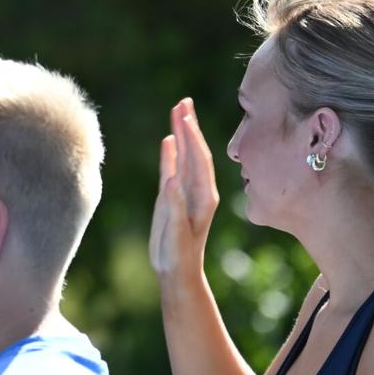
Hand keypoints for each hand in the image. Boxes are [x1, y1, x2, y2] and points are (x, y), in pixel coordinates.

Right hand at [149, 98, 220, 278]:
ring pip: (186, 157)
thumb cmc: (178, 256)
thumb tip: (172, 177)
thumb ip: (174, 206)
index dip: (192, 135)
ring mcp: (189, 192)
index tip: (185, 113)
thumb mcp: (176, 232)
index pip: (199, 158)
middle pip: (196, 151)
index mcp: (205, 196)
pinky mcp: (177, 197)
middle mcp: (200, 190)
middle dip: (190, 126)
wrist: (178, 273)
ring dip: (182, 134)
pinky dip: (172, 153)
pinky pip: (175, 169)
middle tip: (184, 101)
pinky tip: (168, 140)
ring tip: (178, 111)